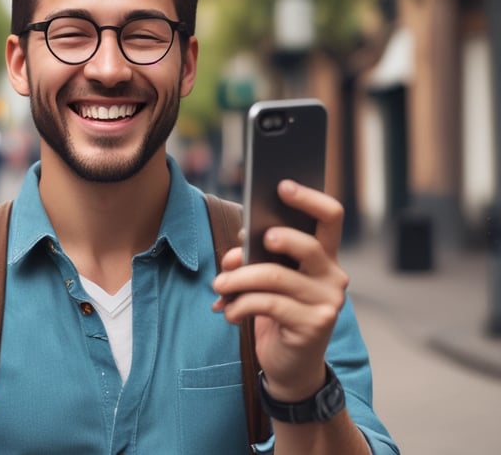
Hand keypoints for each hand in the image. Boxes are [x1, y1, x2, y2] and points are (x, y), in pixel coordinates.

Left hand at [211, 179, 347, 401]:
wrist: (291, 366)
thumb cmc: (276, 313)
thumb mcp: (268, 281)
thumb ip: (258, 258)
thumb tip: (238, 249)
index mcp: (324, 256)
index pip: (331, 216)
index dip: (309, 198)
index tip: (281, 186)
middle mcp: (334, 275)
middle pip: (304, 244)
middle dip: (259, 247)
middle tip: (231, 258)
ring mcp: (327, 300)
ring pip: (275, 276)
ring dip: (237, 280)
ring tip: (219, 286)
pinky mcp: (314, 324)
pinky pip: (268, 304)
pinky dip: (240, 306)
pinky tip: (228, 313)